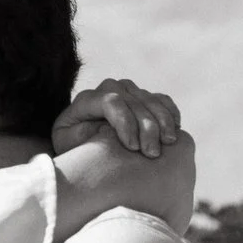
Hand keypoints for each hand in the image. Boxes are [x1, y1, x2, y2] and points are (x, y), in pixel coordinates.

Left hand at [52, 77, 181, 157]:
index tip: (133, 147)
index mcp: (87, 100)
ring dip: (162, 121)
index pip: (111, 102)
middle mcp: (108, 89)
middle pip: (133, 101)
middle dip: (146, 127)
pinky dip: (170, 113)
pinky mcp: (142, 97)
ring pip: (149, 100)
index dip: (125, 122)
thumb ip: (79, 135)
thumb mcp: (67, 145)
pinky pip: (161, 100)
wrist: (81, 146)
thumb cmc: (73, 149)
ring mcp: (127, 91)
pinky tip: (175, 129)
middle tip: (153, 153)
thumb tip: (101, 127)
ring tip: (169, 143)